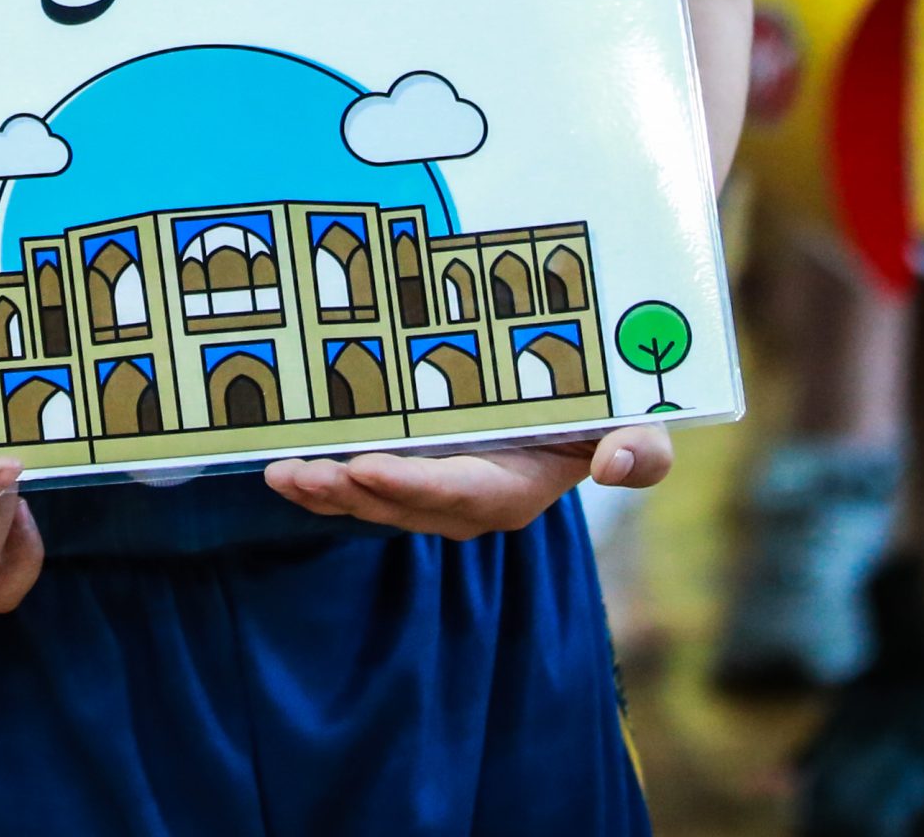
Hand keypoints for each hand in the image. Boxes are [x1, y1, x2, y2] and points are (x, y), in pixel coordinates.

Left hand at [265, 427, 668, 540]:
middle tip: (304, 473)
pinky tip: (282, 467)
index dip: (412, 484)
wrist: (583, 420)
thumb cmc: (608, 420)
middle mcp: (467, 501)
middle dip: (351, 493)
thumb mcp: (642, 430)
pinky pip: (363, 484)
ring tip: (280, 476)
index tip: (365, 466)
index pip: (460, 494)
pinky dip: (324, 479)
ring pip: (373, 500)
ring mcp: (434, 491)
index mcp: (514, 490)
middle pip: (403, 504)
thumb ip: (643, 451)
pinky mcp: (410, 473)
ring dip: (325, 492)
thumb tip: (618, 467)